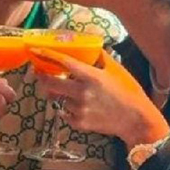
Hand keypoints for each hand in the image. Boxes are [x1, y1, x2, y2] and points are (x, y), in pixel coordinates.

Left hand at [33, 48, 169, 148]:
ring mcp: (79, 109)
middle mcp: (82, 93)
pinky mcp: (79, 123)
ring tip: (65, 91)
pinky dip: (66, 108)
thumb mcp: (116, 69)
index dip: (47, 55)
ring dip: (57, 94)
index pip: (63, 63)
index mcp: (91, 76)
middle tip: (39, 72)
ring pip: (58, 99)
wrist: (135, 119)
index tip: (35, 50)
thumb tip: (92, 46)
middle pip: (51, 83)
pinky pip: (64, 113)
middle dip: (42, 77)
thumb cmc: (128, 91)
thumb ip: (101, 57)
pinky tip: (76, 105)